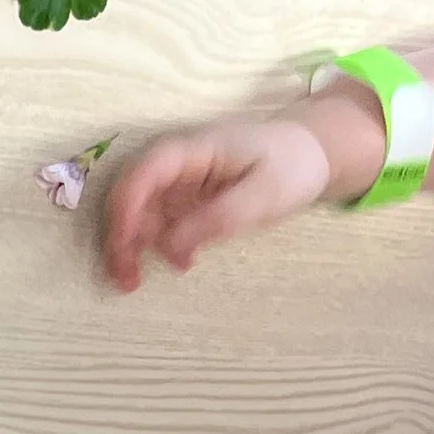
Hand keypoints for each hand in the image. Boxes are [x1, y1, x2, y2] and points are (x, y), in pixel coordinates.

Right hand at [102, 115, 335, 291]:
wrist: (313, 153)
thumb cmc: (292, 166)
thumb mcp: (263, 195)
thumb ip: (218, 218)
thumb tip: (168, 245)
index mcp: (192, 151)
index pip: (144, 175)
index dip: (126, 210)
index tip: (125, 246)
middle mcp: (176, 165)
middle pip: (131, 197)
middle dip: (120, 237)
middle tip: (123, 278)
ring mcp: (179, 182)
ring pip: (140, 213)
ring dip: (132, 247)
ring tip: (133, 282)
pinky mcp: (186, 198)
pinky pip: (161, 222)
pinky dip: (160, 246)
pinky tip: (178, 265)